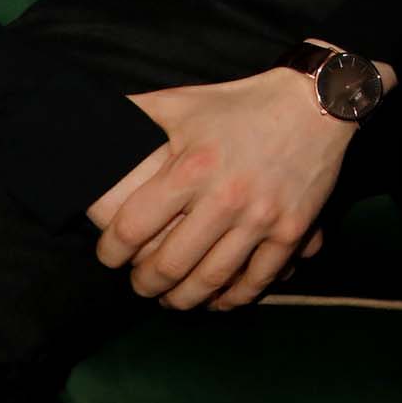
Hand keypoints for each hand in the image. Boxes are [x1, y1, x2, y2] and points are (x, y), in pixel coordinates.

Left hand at [86, 65, 361, 310]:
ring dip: (183, 299)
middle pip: (168, 265)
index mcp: (191, 168)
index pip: (132, 229)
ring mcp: (261, 218)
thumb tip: (86, 119)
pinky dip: (234, 298)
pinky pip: (258, 279)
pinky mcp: (292, 230)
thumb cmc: (240, 103)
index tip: (109, 257)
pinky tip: (219, 300)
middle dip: (144, 283)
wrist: (315, 102)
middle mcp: (224, 198)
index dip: (111, 252)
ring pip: (211, 280)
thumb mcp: (183, 102)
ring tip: (171, 298)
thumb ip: (135, 113)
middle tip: (139, 284)